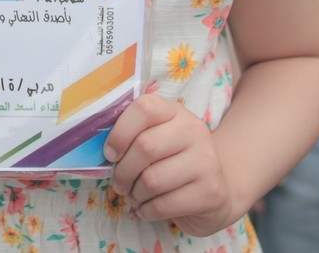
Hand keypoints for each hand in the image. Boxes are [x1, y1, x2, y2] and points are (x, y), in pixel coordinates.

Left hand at [104, 92, 237, 234]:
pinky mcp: (210, 192)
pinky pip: (163, 205)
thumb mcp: (158, 138)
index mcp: (176, 112)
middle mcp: (195, 131)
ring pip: (151, 180)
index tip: (110, 153)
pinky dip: (146, 211)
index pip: (144, 108)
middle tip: (119, 183)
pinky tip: (147, 208)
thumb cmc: (174, 162)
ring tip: (135, 195)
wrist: (217, 189)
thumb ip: (134, 134)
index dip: (120, 132)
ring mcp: (207, 162)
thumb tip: (101, 149)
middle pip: (145, 147)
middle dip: (123, 171)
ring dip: (134, 194)